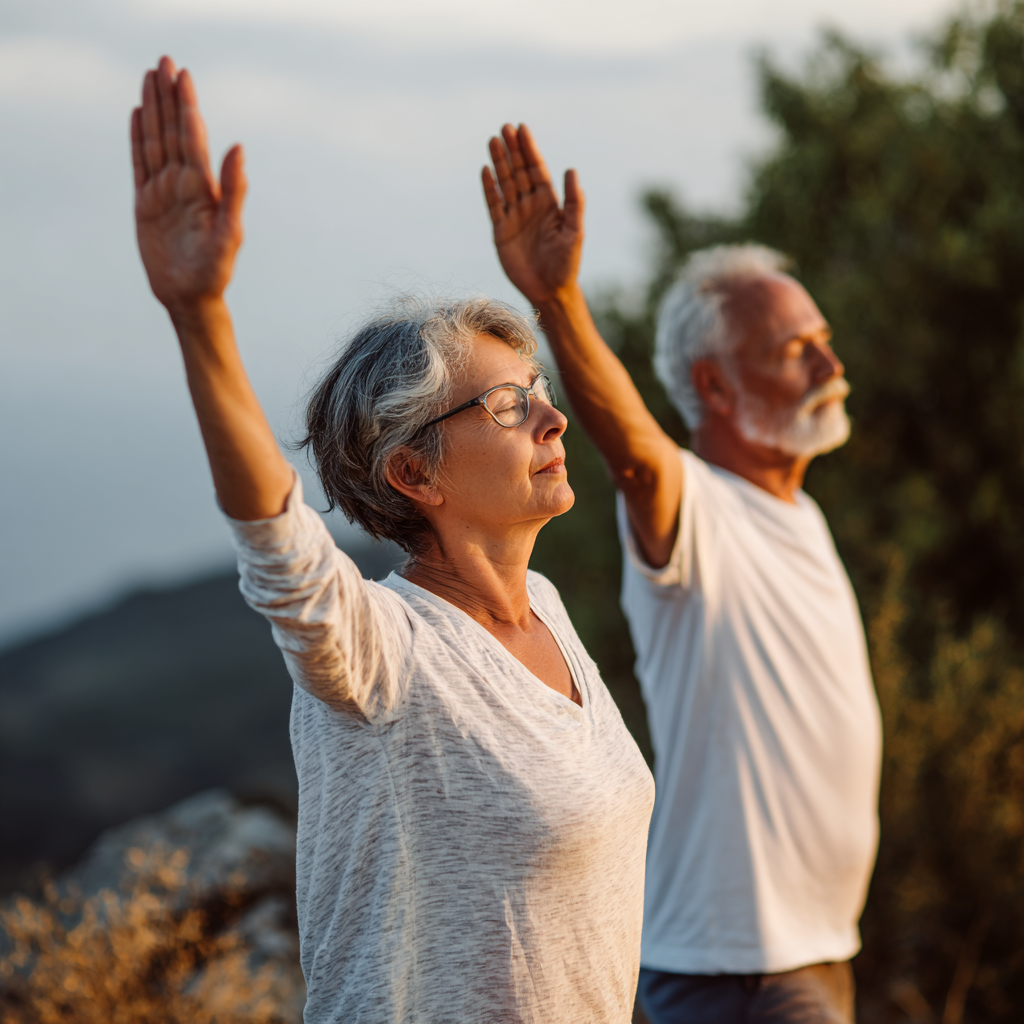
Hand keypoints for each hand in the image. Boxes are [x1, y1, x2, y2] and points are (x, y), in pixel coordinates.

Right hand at [131, 57, 245, 314]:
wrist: (191, 297)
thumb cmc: (216, 271)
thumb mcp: (229, 232)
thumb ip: (233, 190)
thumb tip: (238, 147)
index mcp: (204, 188)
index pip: (193, 138)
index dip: (187, 106)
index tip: (183, 75)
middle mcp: (184, 184)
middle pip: (173, 131)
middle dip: (168, 97)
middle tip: (164, 61)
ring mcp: (164, 192)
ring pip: (155, 141)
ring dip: (152, 110)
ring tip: (149, 78)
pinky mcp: (146, 204)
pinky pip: (139, 164)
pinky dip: (137, 139)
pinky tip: (138, 116)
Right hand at [482, 125, 583, 305]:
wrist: (549, 290)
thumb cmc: (567, 263)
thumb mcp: (574, 231)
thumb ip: (574, 202)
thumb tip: (571, 170)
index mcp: (549, 203)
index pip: (537, 170)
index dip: (529, 149)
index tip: (522, 128)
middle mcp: (530, 206)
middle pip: (519, 172)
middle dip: (512, 150)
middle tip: (504, 128)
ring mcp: (514, 217)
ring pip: (505, 184)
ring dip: (499, 163)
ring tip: (492, 141)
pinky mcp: (501, 231)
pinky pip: (494, 205)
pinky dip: (489, 189)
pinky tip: (485, 171)